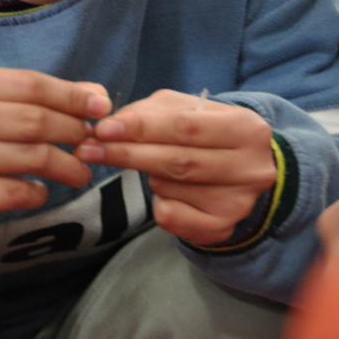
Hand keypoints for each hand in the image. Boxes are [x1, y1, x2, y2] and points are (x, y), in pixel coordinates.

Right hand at [0, 67, 112, 283]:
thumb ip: (32, 102)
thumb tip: (96, 94)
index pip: (27, 84)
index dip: (70, 95)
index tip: (103, 105)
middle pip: (31, 119)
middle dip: (72, 130)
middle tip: (93, 143)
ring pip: (28, 156)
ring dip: (65, 165)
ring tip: (80, 172)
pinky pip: (14, 192)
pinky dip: (37, 193)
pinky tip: (40, 193)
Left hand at [76, 90, 274, 245]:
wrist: (244, 171)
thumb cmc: (208, 134)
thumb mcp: (186, 111)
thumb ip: (151, 112)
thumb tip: (111, 124)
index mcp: (246, 128)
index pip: (186, 126)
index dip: (141, 128)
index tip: (102, 129)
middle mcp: (250, 168)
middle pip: (178, 161)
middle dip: (128, 154)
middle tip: (88, 149)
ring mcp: (238, 202)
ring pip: (171, 188)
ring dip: (147, 176)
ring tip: (146, 164)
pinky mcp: (222, 228)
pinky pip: (171, 216)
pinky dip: (157, 201)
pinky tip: (165, 190)